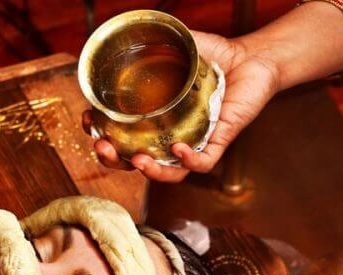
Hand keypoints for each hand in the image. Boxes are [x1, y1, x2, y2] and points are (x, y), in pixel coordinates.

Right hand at [82, 31, 278, 181]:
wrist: (252, 57)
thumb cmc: (215, 55)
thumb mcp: (176, 46)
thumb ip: (150, 43)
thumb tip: (120, 34)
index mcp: (156, 118)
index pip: (121, 135)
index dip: (101, 133)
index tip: (89, 121)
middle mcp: (171, 135)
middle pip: (136, 161)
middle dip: (115, 161)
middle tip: (103, 147)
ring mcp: (195, 141)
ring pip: (169, 171)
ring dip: (150, 171)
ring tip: (137, 160)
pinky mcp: (219, 141)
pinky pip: (203, 162)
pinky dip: (189, 160)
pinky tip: (178, 149)